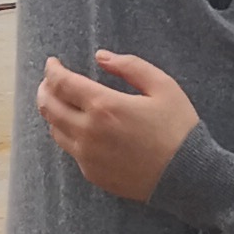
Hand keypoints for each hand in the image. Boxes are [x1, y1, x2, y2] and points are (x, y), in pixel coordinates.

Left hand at [35, 48, 197, 203]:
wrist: (187, 176)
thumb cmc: (178, 129)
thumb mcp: (163, 86)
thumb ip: (130, 66)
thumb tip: (101, 56)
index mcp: (104, 106)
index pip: (62, 83)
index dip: (52, 70)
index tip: (53, 63)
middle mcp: (88, 132)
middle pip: (49, 107)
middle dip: (46, 89)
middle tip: (51, 81)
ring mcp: (87, 156)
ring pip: (54, 130)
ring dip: (53, 112)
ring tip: (61, 102)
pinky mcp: (92, 174)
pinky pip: (70, 150)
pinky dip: (68, 134)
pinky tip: (79, 127)